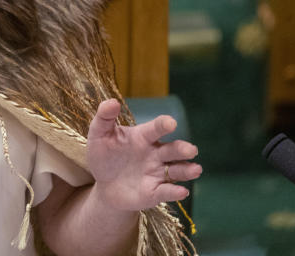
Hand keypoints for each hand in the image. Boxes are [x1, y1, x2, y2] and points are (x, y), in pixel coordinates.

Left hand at [86, 99, 201, 210]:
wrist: (104, 185)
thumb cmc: (104, 156)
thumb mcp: (98, 135)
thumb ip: (104, 117)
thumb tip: (112, 102)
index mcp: (143, 137)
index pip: (156, 128)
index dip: (163, 125)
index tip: (171, 123)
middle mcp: (155, 154)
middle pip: (172, 150)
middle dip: (182, 149)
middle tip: (191, 150)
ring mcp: (157, 173)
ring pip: (177, 170)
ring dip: (187, 170)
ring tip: (196, 169)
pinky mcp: (155, 192)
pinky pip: (167, 191)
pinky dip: (175, 192)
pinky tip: (182, 191)